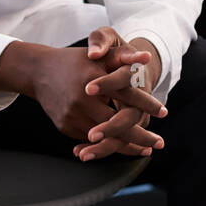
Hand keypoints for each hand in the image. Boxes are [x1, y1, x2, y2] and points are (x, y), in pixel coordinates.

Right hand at [30, 44, 163, 154]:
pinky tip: (123, 147)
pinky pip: (89, 140)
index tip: (164, 113)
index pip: (126, 94)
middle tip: (160, 143)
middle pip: (117, 125)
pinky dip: (107, 144)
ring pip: (104, 138)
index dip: (147, 104)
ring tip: (145, 150)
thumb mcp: (100, 55)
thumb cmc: (77, 61)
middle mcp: (82, 99)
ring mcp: (72, 115)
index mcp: (95, 78)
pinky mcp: (65, 126)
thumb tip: (147, 57)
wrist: (40, 72)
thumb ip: (124, 55)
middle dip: (140, 136)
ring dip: (126, 146)